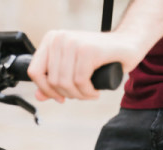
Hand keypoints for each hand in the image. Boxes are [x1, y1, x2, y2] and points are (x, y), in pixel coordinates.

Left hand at [27, 30, 142, 101]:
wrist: (128, 43)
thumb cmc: (99, 57)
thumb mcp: (72, 69)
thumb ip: (53, 81)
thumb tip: (37, 97)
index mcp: (51, 39)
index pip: (34, 71)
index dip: (45, 90)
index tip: (59, 97)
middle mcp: (60, 38)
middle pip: (51, 81)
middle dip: (67, 94)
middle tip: (81, 95)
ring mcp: (73, 42)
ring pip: (65, 83)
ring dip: (79, 95)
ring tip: (89, 94)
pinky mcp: (88, 50)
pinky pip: (80, 81)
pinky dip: (87, 92)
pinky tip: (94, 92)